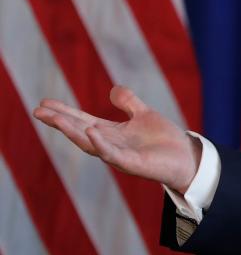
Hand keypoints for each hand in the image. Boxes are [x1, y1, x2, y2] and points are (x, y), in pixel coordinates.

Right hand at [33, 85, 200, 193]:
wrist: (187, 158)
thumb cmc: (165, 140)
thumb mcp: (144, 115)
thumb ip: (129, 103)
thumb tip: (112, 89)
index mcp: (112, 133)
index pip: (82, 121)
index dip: (64, 112)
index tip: (43, 103)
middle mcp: (111, 145)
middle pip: (80, 132)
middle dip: (60, 122)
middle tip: (38, 111)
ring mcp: (121, 156)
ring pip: (92, 144)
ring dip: (74, 131)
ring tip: (56, 119)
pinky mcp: (134, 165)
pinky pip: (114, 155)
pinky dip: (101, 144)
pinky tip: (91, 131)